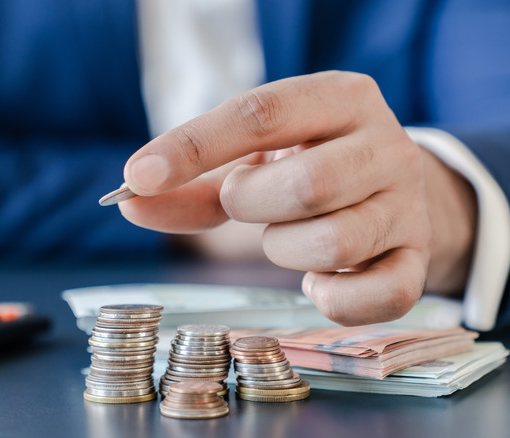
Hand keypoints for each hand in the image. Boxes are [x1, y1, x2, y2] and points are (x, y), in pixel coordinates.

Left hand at [118, 71, 475, 325]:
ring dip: (286, 250)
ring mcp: (408, 204)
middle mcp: (385, 144)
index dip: (193, 147)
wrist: (391, 190)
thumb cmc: (305, 167)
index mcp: (339, 98)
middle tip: (246, 202)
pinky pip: (382, 295)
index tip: (138, 176)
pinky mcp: (419, 258)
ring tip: (286, 236)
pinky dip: (335, 298)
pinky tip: (319, 279)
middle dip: (251, 205)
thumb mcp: (252, 160)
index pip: (261, 114)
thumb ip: (191, 182)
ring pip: (334, 243)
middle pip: (306, 186)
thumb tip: (130, 202)